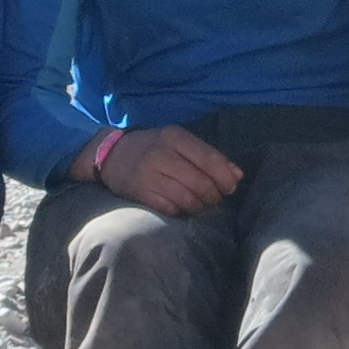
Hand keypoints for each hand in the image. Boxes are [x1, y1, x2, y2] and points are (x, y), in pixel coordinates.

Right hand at [99, 124, 242, 216]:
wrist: (111, 154)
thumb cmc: (153, 148)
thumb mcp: (179, 143)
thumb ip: (208, 156)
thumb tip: (237, 176)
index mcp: (174, 137)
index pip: (210, 159)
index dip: (225, 177)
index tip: (230, 187)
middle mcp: (161, 154)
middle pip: (201, 183)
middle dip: (213, 196)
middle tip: (214, 199)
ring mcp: (149, 175)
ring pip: (188, 199)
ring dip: (199, 206)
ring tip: (200, 205)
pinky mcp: (141, 194)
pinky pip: (172, 209)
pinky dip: (182, 212)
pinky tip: (183, 208)